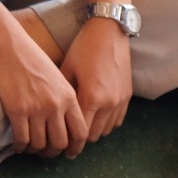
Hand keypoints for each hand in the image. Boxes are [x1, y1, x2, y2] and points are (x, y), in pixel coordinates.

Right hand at [0, 16, 87, 157]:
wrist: (8, 46)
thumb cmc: (32, 58)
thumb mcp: (58, 77)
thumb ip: (64, 98)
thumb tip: (65, 122)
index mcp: (69, 96)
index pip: (80, 132)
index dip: (76, 148)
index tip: (69, 152)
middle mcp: (55, 106)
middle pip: (60, 143)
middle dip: (53, 152)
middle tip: (47, 152)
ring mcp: (36, 109)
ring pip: (40, 144)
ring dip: (35, 150)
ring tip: (31, 148)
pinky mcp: (17, 111)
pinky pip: (21, 139)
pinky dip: (20, 146)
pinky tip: (18, 145)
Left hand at [59, 19, 132, 150]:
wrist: (110, 30)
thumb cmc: (84, 47)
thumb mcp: (66, 69)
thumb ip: (62, 95)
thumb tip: (49, 114)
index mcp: (91, 97)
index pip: (77, 132)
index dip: (66, 141)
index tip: (57, 147)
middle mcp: (108, 103)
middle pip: (91, 137)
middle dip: (78, 141)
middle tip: (65, 141)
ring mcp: (120, 101)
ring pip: (104, 131)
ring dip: (91, 132)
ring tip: (78, 129)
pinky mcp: (128, 97)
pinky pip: (116, 122)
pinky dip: (105, 124)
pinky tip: (94, 118)